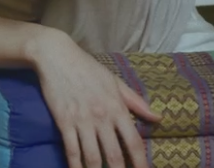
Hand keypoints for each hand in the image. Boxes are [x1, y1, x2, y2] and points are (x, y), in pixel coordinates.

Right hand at [31, 32, 157, 167]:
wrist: (56, 56)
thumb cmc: (88, 67)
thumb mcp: (115, 81)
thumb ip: (136, 101)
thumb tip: (157, 118)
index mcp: (117, 107)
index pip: (133, 142)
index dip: (140, 162)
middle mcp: (101, 117)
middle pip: (114, 155)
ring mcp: (82, 121)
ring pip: (92, 157)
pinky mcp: (64, 121)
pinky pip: (71, 149)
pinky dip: (75, 165)